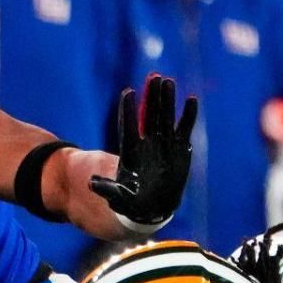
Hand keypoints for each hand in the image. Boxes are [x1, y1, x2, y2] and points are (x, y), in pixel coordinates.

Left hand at [89, 74, 197, 235]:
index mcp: (131, 151)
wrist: (153, 206)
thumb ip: (108, 189)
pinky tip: (191, 99)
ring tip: (168, 81)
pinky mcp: (179, 148)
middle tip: (154, 76)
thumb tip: (91, 183)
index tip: (128, 92)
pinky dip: (188, 115)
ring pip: (166, 117)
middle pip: (149, 116)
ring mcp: (164, 143)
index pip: (128, 126)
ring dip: (168, 100)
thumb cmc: (133, 201)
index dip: (128, 110)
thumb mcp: (119, 198)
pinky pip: (184, 128)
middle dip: (151, 97)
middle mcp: (147, 142)